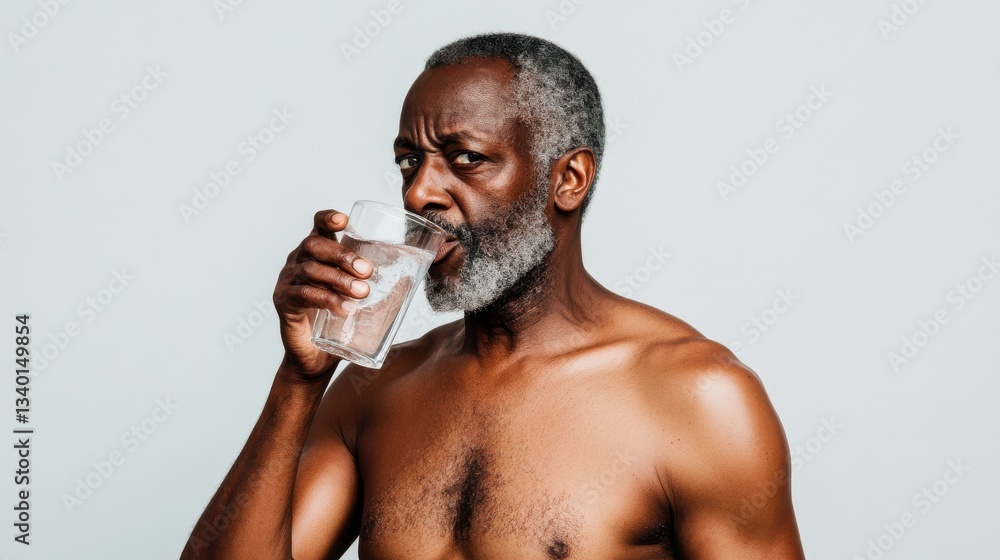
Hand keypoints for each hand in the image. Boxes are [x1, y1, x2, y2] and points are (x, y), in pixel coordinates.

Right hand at [273, 210, 371, 377]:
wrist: (317, 356)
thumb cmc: (340, 321)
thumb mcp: (357, 296)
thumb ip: (375, 284)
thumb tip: (412, 276)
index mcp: (316, 254)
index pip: (317, 226)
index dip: (328, 218)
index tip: (345, 220)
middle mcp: (297, 262)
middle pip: (314, 245)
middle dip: (342, 255)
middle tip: (367, 271)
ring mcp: (288, 281)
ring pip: (311, 270)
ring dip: (339, 279)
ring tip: (362, 292)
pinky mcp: (284, 302)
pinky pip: (304, 294)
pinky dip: (327, 300)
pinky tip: (345, 309)